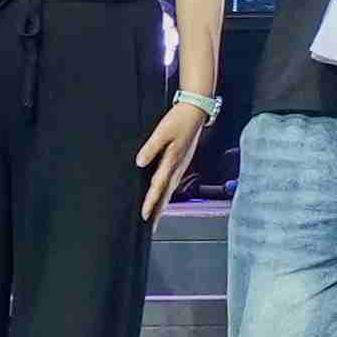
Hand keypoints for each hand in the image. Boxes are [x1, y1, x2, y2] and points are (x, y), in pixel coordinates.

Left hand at [137, 96, 209, 216]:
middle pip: (167, 194)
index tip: (145, 215)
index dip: (151, 202)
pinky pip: (174, 182)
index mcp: (172, 161)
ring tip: (158, 216)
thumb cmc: (180, 119)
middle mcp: (178, 166)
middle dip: (159, 211)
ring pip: (171, 190)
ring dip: (164, 203)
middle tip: (152, 226)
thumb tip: (140, 162)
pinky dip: (168, 192)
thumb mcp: (162, 131)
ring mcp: (182, 165)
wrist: (196, 110)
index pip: (159, 187)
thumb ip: (151, 147)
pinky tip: (166, 194)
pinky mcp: (183, 160)